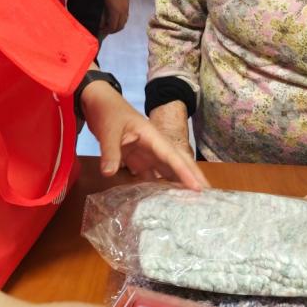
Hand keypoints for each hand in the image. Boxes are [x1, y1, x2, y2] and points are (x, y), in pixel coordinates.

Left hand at [82, 82, 207, 189]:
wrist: (98, 104)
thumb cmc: (108, 112)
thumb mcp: (108, 131)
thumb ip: (110, 152)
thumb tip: (109, 174)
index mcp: (152, 135)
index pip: (172, 155)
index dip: (185, 172)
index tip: (198, 187)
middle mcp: (153, 146)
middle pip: (176, 163)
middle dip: (192, 177)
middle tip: (208, 195)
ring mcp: (146, 153)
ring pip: (166, 170)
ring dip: (177, 184)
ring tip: (190, 202)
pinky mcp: (136, 159)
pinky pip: (150, 175)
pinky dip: (157, 188)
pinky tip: (163, 201)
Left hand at [100, 0, 129, 34]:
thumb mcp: (102, 3)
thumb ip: (102, 15)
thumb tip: (101, 23)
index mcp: (115, 12)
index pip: (113, 26)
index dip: (107, 30)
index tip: (101, 30)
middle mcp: (123, 12)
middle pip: (120, 26)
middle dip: (113, 30)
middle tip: (105, 30)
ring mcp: (126, 8)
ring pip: (124, 22)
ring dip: (118, 25)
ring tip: (110, 24)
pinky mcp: (127, 4)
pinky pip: (126, 16)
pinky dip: (121, 20)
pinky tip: (115, 17)